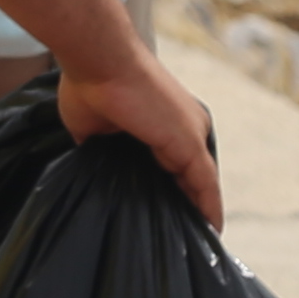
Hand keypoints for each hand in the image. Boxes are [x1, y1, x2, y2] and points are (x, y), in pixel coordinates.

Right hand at [61, 44, 223, 227]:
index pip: (172, 161)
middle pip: (190, 173)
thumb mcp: (91, 127)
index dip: (171, 186)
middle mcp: (186, 124)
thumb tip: (95, 167)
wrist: (97, 60)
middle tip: (185, 232)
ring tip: (199, 238)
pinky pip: (205, 185)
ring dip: (199, 208)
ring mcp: (191, 132)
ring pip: (199, 181)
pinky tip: (210, 230)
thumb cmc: (88, 83)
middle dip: (186, 200)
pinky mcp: (190, 143)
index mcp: (163, 118)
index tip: (166, 211)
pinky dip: (209, 207)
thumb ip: (101, 148)